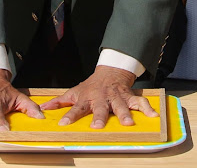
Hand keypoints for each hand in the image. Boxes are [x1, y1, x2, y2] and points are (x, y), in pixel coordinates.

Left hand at [40, 66, 156, 128]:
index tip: (63, 124)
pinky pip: (139, 102)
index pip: (76, 108)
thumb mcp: (74, 92)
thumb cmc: (91, 86)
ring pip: (120, 105)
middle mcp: (102, 98)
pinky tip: (153, 116)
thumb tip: (43, 108)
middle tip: (98, 126)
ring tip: (128, 124)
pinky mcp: (129, 96)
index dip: (69, 116)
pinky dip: (147, 109)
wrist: (110, 71)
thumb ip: (59, 101)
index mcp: (87, 98)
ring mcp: (116, 97)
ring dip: (124, 114)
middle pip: (100, 108)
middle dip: (99, 117)